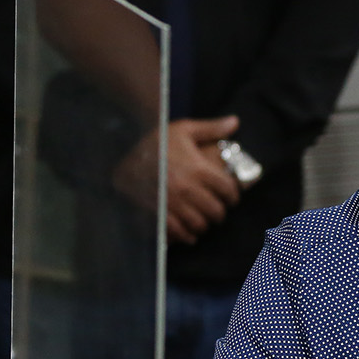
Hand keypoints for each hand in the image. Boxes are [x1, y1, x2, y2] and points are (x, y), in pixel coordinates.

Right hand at [112, 116, 242, 244]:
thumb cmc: (156, 141)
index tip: (231, 198)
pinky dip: (186, 236)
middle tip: (218, 212)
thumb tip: (235, 122)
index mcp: (199, 168)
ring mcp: (173, 202)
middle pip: (215, 210)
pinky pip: (178, 231)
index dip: (233, 196)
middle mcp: (188, 188)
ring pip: (199, 224)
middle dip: (219, 213)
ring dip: (204, 225)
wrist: (123, 152)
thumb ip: (211, 128)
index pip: (227, 189)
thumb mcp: (184, 129)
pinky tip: (189, 234)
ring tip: (203, 222)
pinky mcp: (158, 212)